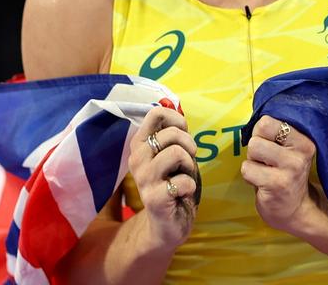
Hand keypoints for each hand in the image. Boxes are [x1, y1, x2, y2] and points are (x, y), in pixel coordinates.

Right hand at [127, 105, 199, 250]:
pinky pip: (183, 181)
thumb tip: (174, 104)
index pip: (155, 113)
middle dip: (188, 145)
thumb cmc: (172, 183)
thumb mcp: (171, 154)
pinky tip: (183, 193)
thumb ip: (171, 133)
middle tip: (188, 160)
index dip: (177, 119)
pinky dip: (190, 185)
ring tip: (185, 176)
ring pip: (176, 153)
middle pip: (170, 134)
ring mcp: (143, 179)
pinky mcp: (154, 198)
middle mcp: (136, 159)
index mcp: (139, 145)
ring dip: (190, 165)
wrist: (166, 224)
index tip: (183, 132)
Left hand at [241, 115, 326, 235]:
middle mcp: (300, 153)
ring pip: (252, 148)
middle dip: (256, 146)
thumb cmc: (286, 176)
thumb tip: (254, 120)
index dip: (261, 133)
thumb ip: (277, 135)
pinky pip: (247, 169)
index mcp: (304, 141)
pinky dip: (249, 177)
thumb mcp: (290, 152)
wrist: (297, 211)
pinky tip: (263, 184)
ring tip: (265, 172)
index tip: (270, 146)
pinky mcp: (276, 184)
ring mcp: (289, 169)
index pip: (268, 121)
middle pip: (259, 131)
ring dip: (253, 161)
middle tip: (266, 161)